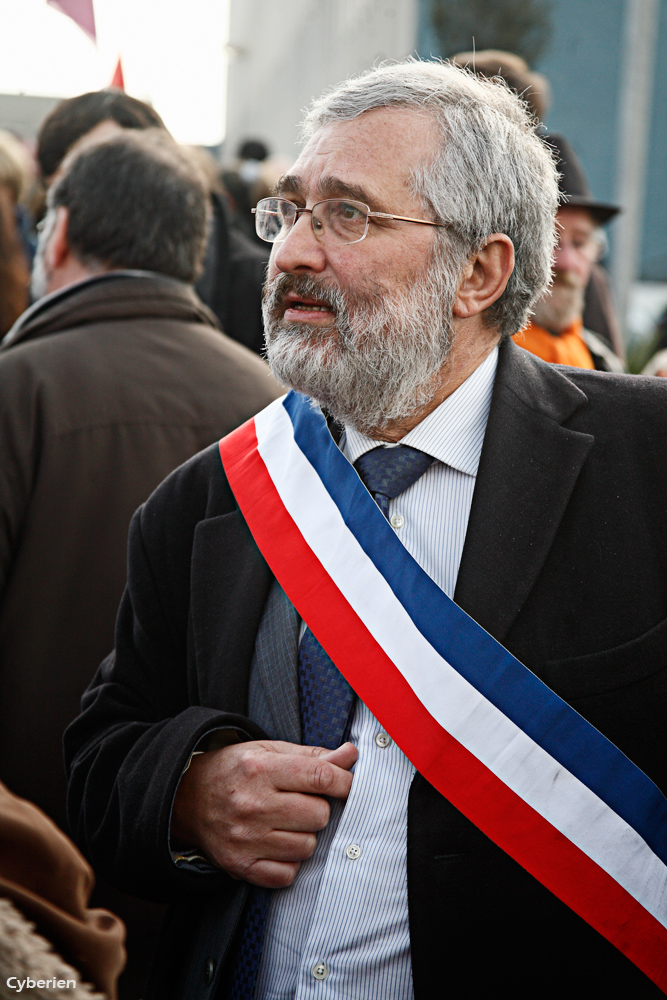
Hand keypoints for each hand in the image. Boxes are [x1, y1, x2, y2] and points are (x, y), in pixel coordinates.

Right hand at [171, 740, 357, 887]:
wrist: (186, 798)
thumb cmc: (236, 770)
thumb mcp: (269, 751)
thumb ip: (312, 755)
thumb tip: (350, 755)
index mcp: (260, 768)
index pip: (319, 776)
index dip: (344, 781)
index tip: (348, 784)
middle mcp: (251, 804)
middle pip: (319, 815)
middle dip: (318, 808)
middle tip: (300, 802)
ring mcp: (245, 838)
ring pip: (307, 846)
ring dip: (305, 835)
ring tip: (285, 823)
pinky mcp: (240, 866)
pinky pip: (288, 874)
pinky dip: (289, 862)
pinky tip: (276, 844)